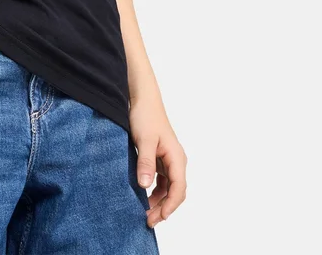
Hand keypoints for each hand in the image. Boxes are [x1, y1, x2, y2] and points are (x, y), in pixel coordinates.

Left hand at [129, 93, 187, 227]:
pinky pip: (161, 180)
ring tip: (145, 212)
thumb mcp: (144, 140)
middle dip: (163, 208)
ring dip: (159, 201)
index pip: (179, 189)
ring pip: (168, 187)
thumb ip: (145, 163)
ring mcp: (168, 159)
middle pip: (175, 192)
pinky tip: (143, 196)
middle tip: (148, 221)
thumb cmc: (145, 116)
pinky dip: (154, 190)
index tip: (159, 218)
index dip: (170, 206)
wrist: (143, 99)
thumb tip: (145, 186)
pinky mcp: (160, 157)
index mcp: (177, 158)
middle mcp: (176, 161)